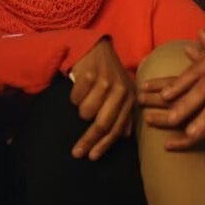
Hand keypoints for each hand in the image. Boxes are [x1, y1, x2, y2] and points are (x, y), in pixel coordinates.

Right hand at [69, 38, 135, 160]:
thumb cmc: (109, 73)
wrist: (96, 47)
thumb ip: (124, 112)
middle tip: (77, 152)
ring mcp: (105, 82)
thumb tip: (125, 136)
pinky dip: (75, 96)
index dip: (104, 144)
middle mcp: (120, 90)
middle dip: (88, 140)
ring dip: (81, 108)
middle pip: (102, 124)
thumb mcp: (122, 90)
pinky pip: (75, 99)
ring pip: (85, 113)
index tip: (92, 157)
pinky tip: (80, 86)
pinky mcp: (89, 76)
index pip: (117, 127)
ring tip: (85, 96)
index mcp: (129, 96)